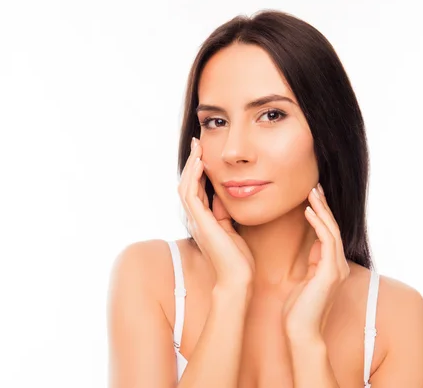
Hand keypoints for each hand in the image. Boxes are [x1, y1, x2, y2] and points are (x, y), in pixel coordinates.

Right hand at [178, 137, 254, 287]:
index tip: (204, 152)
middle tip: (198, 142)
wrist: (237, 279)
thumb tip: (222, 195)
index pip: (196, 189)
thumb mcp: (231, 228)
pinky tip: (200, 163)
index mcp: (203, 220)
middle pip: (187, 184)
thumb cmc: (237, 258)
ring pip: (186, 186)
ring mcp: (196, 221)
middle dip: (192, 162)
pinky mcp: (201, 222)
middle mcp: (195, 219)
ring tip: (198, 147)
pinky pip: (191, 194)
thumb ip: (223, 212)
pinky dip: (194, 177)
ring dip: (191, 165)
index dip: (199, 170)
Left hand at [282, 183, 349, 340]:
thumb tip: (313, 247)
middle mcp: (337, 265)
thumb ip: (312, 264)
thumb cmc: (298, 311)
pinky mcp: (330, 272)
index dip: (322, 214)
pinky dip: (318, 223)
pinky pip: (326, 241)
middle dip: (324, 206)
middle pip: (333, 227)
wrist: (301, 333)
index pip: (329, 234)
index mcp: (331, 267)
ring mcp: (336, 268)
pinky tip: (309, 210)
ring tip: (311, 192)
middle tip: (314, 186)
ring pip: (332, 230)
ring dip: (322, 209)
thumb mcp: (304, 281)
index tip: (312, 197)